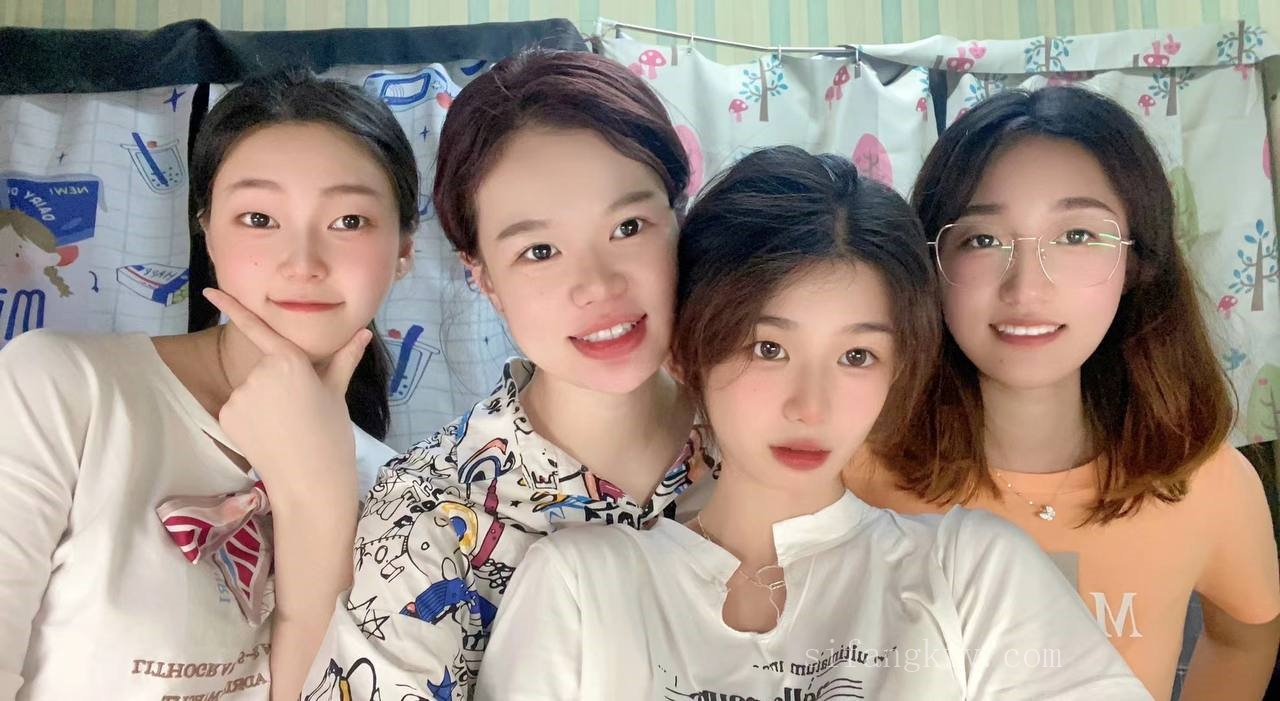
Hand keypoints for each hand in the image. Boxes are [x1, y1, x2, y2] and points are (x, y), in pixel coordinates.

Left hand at [203, 288, 368, 510]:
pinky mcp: (227, 416)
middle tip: (299, 411)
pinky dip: (250, 420)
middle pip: (264, 369)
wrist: (312, 479)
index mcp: (290, 359)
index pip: (256, 327)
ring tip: (286, 427)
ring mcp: (241, 394)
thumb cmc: (332, 433)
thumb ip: (344, 359)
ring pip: (250, 390)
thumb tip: (363, 332)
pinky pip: (238, 409)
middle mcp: (260, 371)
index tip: (208, 289)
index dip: (231, 306)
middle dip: (276, 384)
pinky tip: (268, 435)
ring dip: (263, 404)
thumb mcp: (337, 392)